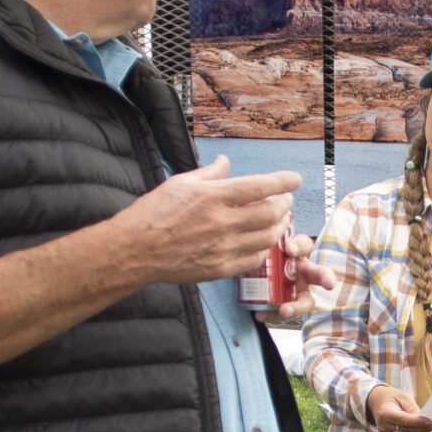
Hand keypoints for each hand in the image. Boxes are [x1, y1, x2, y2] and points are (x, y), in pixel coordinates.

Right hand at [114, 157, 297, 285]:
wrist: (136, 249)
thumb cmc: (153, 213)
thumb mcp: (179, 183)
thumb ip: (208, 174)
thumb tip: (225, 163)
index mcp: (213, 196)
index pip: (260, 186)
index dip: (283, 181)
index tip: (296, 179)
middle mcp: (222, 222)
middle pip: (270, 213)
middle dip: (284, 204)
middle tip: (285, 200)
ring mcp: (222, 247)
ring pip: (267, 238)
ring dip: (279, 227)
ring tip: (279, 220)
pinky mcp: (219, 268)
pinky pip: (253, 259)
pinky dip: (263, 249)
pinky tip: (262, 242)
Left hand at [262, 230, 338, 322]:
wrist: (248, 278)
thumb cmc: (260, 260)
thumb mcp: (260, 251)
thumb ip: (262, 245)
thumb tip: (258, 236)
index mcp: (297, 255)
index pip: (304, 245)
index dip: (299, 246)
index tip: (289, 249)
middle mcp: (302, 273)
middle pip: (319, 274)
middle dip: (326, 277)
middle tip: (329, 283)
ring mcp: (296, 292)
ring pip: (305, 301)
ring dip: (296, 307)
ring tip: (284, 310)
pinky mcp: (286, 306)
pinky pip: (282, 313)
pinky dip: (272, 314)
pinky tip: (260, 314)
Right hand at [366, 384, 431, 431]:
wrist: (376, 402)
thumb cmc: (391, 397)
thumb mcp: (402, 396)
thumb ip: (412, 408)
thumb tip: (424, 419)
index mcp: (385, 413)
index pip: (404, 420)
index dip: (419, 422)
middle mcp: (384, 426)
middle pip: (407, 430)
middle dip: (423, 428)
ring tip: (430, 426)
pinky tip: (423, 430)